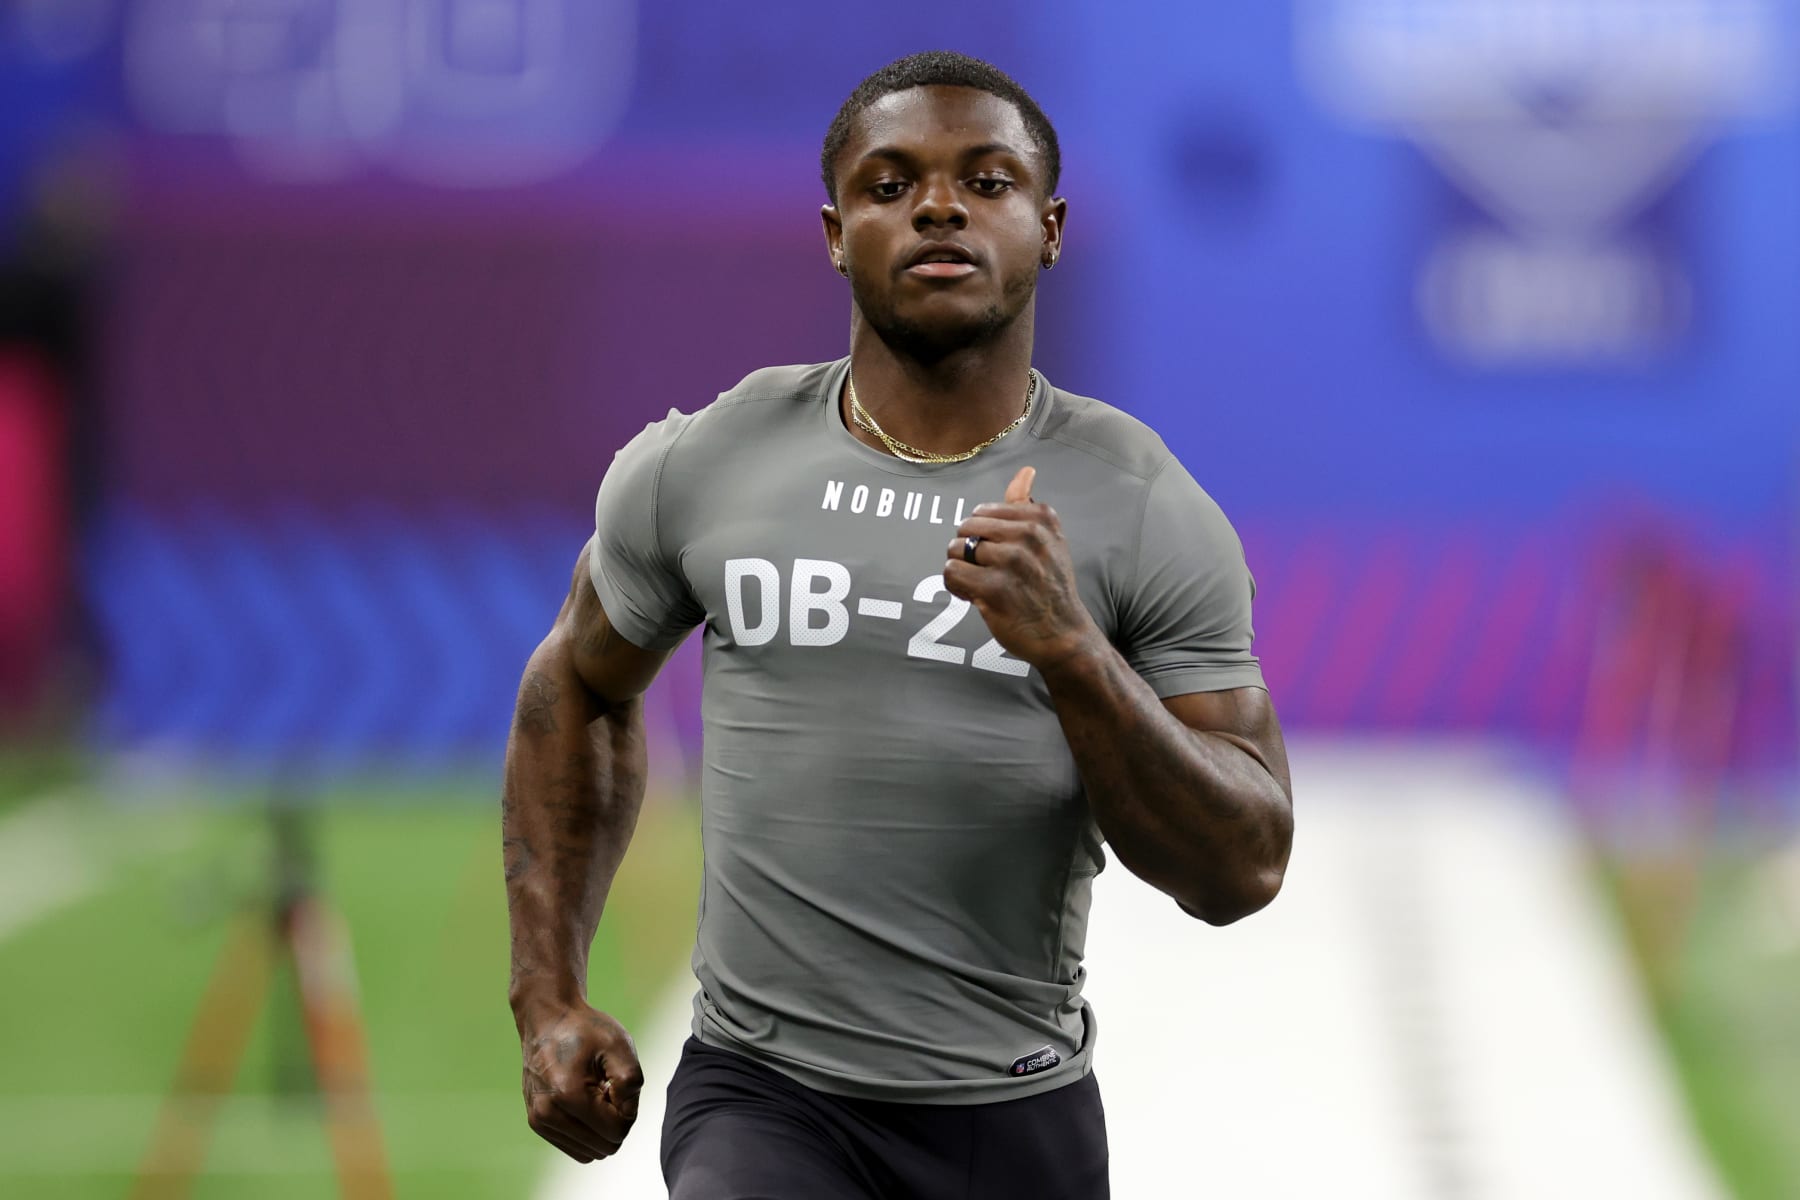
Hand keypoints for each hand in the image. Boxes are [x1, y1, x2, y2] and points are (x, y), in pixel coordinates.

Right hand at [517, 1001, 643, 1162]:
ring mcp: (539, 1121)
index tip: (617, 1083)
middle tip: (607, 1087)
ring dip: (600, 1127)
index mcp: (568, 1095)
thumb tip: (624, 1117)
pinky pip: (577, 1148)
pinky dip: (588, 1131)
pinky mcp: (537, 1124)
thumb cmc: (586, 1030)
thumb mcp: (620, 1045)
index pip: (616, 1132)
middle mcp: (547, 1114)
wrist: (548, 1020)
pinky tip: (584, 1101)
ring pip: (591, 1152)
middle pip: (605, 1147)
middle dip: (615, 1120)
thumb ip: (631, 1083)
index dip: (627, 1109)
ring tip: (594, 1093)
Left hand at [945, 466, 1103, 670]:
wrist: (1064, 634)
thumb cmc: (1050, 585)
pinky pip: (952, 573)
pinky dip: (957, 587)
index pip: (981, 512)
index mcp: (1040, 518)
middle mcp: (1029, 535)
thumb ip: (1027, 505)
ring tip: (983, 585)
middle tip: (988, 572)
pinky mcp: (995, 589)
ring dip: (963, 571)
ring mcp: (1012, 562)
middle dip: (969, 551)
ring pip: (956, 550)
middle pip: (965, 528)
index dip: (982, 536)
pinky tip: (975, 597)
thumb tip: (1026, 471)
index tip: (998, 556)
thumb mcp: (1049, 540)